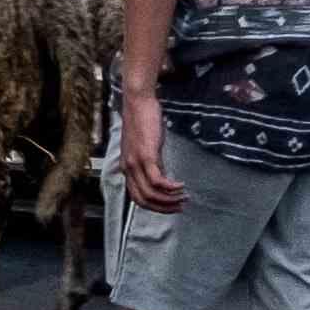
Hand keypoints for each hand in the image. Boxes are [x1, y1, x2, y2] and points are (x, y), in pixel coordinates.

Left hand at [119, 89, 185, 212]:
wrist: (138, 101)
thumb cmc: (142, 120)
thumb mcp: (145, 146)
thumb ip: (150, 162)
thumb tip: (162, 176)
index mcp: (126, 168)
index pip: (136, 197)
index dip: (154, 206)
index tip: (169, 207)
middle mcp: (127, 168)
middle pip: (143, 200)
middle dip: (163, 208)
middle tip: (180, 207)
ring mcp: (135, 163)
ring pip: (150, 194)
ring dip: (169, 200)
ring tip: (183, 197)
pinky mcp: (145, 155)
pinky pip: (157, 181)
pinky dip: (170, 187)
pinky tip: (181, 186)